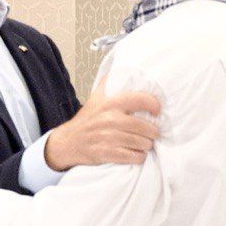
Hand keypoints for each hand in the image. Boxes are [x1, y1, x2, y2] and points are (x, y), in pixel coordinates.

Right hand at [44, 80, 160, 169]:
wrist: (68, 142)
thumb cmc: (87, 120)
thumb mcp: (96, 97)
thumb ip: (110, 83)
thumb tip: (125, 68)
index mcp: (110, 103)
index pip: (140, 100)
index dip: (154, 105)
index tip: (157, 111)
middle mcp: (109, 119)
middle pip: (144, 127)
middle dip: (153, 132)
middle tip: (152, 133)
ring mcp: (107, 138)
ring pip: (141, 143)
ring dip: (147, 145)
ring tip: (145, 143)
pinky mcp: (105, 153)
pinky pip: (133, 157)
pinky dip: (139, 157)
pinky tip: (136, 153)